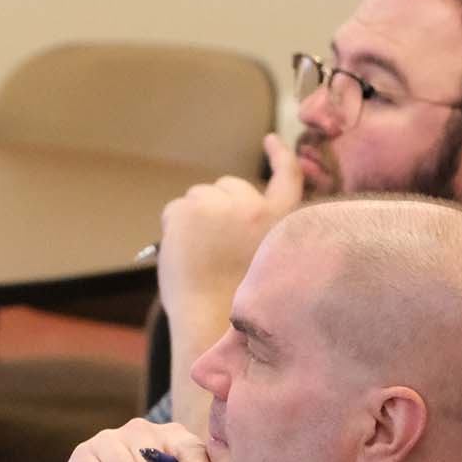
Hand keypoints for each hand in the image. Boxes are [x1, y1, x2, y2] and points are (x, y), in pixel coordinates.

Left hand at [154, 133, 304, 324]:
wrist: (210, 321)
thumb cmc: (233, 304)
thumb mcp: (262, 262)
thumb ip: (255, 232)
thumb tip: (224, 210)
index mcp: (280, 222)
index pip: (288, 178)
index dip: (280, 157)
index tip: (271, 140)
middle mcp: (255, 208)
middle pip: (229, 186)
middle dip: (217, 206)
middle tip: (210, 245)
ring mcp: (221, 205)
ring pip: (199, 196)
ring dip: (194, 218)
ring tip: (198, 256)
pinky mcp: (190, 209)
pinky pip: (174, 209)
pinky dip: (173, 229)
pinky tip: (182, 254)